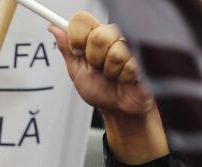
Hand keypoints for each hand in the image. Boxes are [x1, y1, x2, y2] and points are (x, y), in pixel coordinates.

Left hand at [49, 12, 167, 163]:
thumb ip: (68, 49)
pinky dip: (125, 77)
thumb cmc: (101, 91)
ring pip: (116, 52)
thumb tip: (54, 28)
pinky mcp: (147, 55)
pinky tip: (127, 79)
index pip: (82, 21)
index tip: (78, 51)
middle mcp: (115, 35)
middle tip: (99, 68)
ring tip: (115, 76)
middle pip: (98, 36)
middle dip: (94, 60)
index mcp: (96, 35)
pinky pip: (131, 64)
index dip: (77, 38)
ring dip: (111, 72)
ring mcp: (132, 44)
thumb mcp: (77, 72)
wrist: (119, 109)